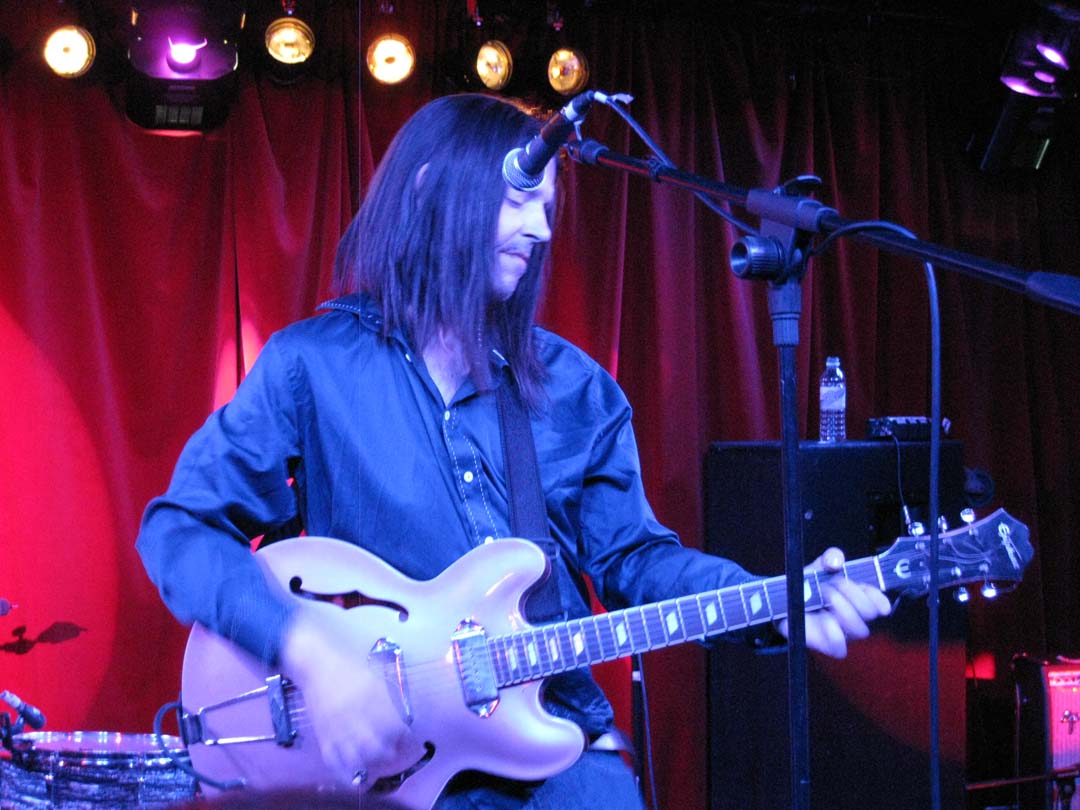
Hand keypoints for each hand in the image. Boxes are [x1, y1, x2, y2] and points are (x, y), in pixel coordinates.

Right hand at [280, 608, 416, 786]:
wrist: (315, 666)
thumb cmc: (348, 668)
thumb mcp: (374, 679)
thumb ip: (387, 702)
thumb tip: (400, 724)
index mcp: (371, 699)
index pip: (394, 727)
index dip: (404, 736)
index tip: (408, 737)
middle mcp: (354, 716)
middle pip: (377, 747)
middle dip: (390, 753)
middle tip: (393, 750)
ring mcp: (337, 729)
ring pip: (357, 760)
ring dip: (371, 765)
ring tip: (377, 761)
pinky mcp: (323, 737)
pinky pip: (335, 763)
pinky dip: (347, 775)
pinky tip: (357, 777)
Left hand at [776, 547, 891, 658]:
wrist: (784, 603)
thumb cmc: (807, 585)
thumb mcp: (818, 567)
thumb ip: (830, 558)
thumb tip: (836, 561)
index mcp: (858, 598)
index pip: (880, 603)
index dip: (879, 598)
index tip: (868, 589)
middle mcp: (855, 617)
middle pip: (869, 613)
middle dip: (852, 594)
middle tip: (830, 585)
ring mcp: (844, 633)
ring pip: (860, 630)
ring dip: (843, 609)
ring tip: (823, 597)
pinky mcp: (828, 646)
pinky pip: (841, 649)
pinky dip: (834, 634)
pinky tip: (823, 619)